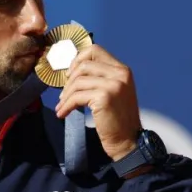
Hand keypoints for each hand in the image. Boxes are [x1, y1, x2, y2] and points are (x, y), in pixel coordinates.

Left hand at [55, 45, 141, 161]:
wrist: (129, 141)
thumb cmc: (118, 119)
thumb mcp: (115, 91)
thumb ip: (101, 78)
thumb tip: (74, 71)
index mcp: (122, 70)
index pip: (95, 50)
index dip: (78, 59)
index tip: (70, 74)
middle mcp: (120, 74)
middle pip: (84, 65)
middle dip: (69, 79)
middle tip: (64, 94)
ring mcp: (113, 85)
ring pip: (78, 81)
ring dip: (66, 95)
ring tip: (62, 106)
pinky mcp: (104, 97)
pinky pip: (77, 97)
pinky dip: (66, 105)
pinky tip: (63, 113)